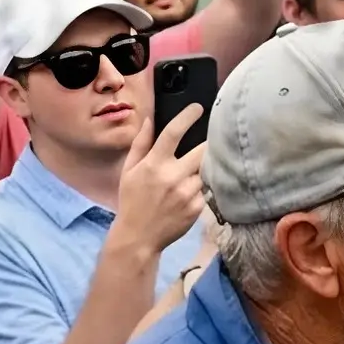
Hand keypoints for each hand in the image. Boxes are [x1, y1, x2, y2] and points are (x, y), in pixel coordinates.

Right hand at [112, 105, 206, 258]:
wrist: (139, 236)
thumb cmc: (132, 200)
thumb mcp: (129, 169)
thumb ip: (140, 143)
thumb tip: (150, 120)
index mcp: (154, 163)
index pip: (173, 133)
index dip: (187, 117)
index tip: (198, 108)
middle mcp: (172, 176)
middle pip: (201, 151)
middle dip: (208, 144)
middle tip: (213, 139)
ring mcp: (187, 193)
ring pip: (205, 172)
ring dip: (204, 168)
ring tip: (196, 171)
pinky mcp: (197, 208)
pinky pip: (206, 191)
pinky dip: (202, 188)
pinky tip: (191, 192)